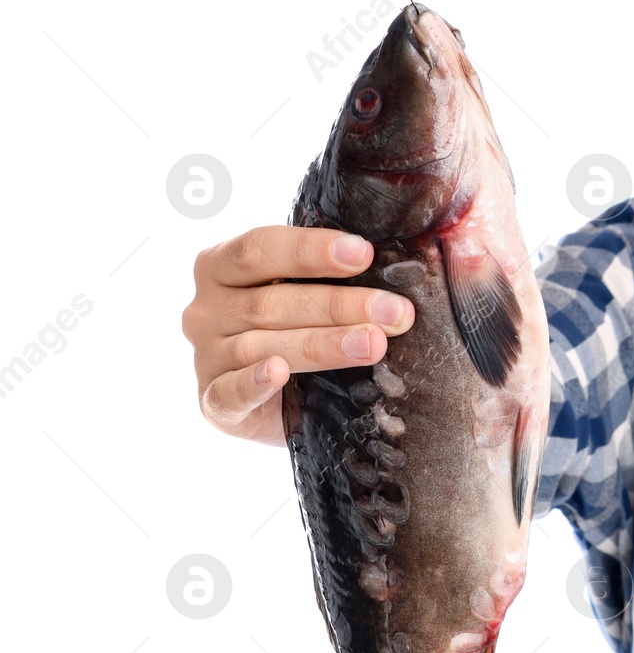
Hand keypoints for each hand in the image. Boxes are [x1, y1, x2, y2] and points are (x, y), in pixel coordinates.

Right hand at [181, 226, 415, 446]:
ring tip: (374, 346)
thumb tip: (409, 251)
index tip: (364, 254)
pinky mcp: (213, 403)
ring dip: (323, 345)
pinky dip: (254, 384)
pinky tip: (278, 374)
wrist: (288, 401)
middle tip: (396, 313)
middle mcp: (206, 308)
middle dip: (340, 305)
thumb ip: (337, 268)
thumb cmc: (304, 327)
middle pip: (272, 301)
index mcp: (221, 265)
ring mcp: (206, 356)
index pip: (260, 248)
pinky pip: (229, 394)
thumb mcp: (313, 290)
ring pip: (263, 346)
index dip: (311, 250)